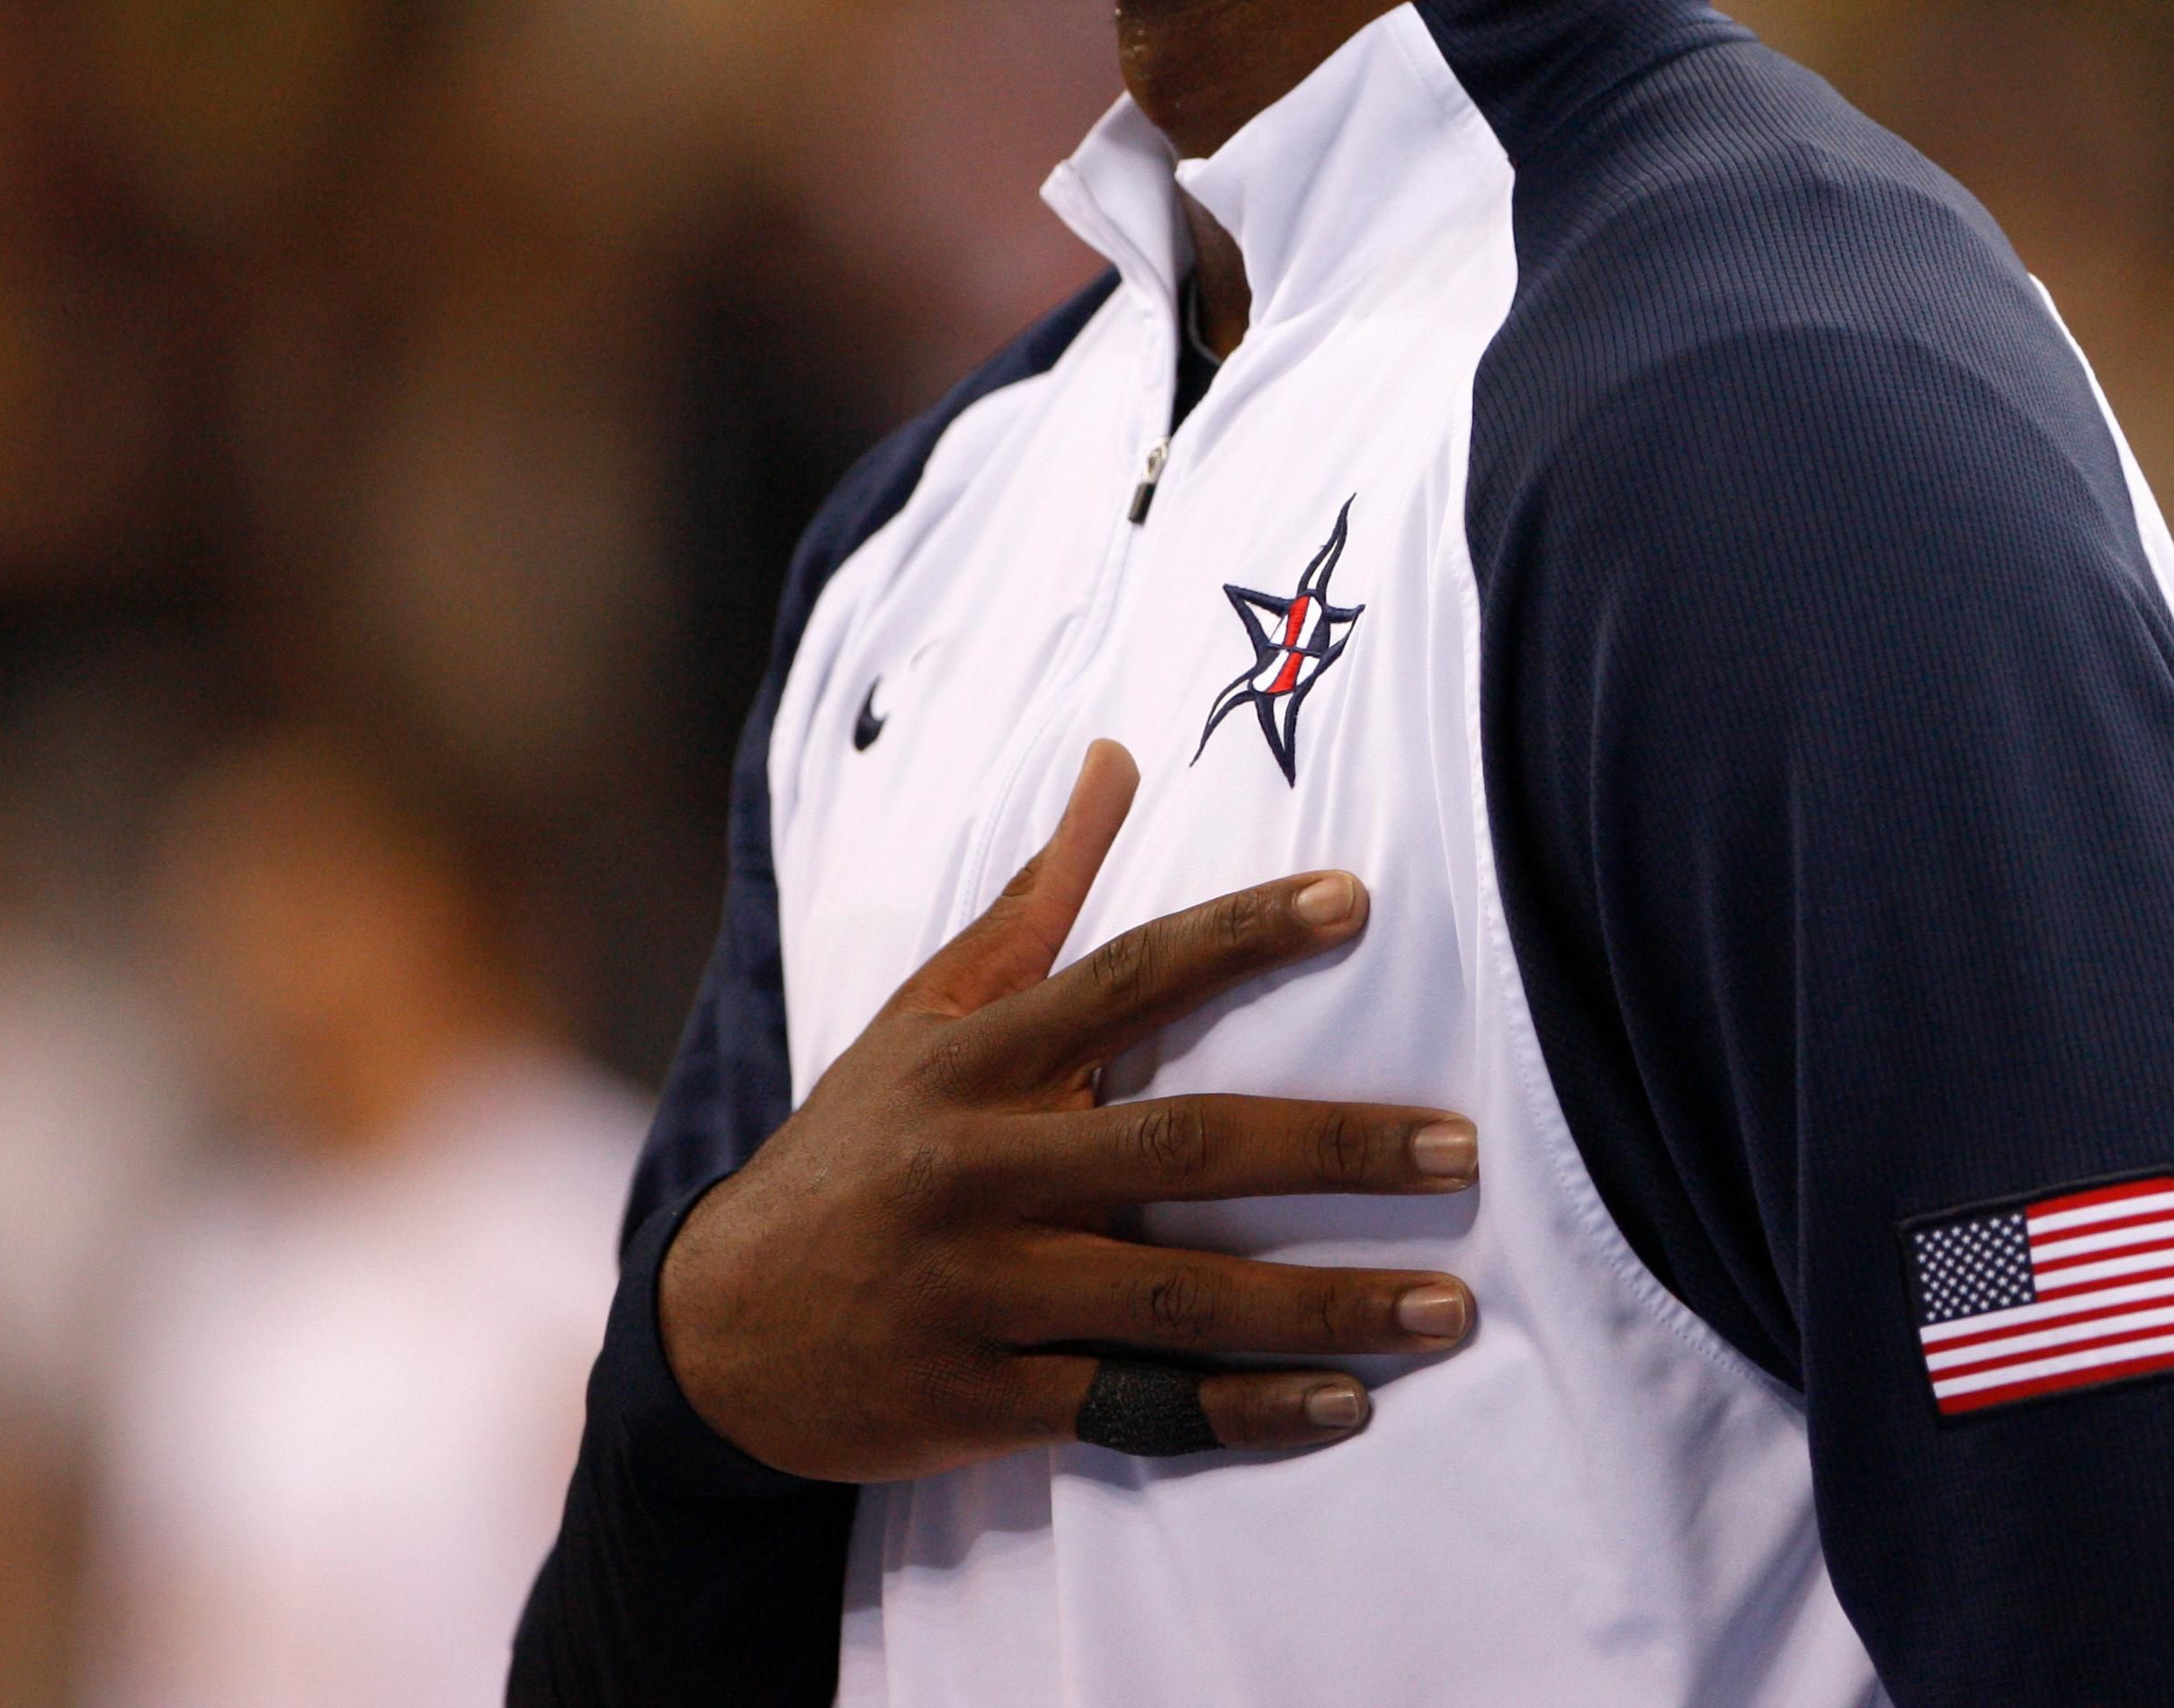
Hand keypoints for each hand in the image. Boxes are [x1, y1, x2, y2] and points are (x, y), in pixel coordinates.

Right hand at [661, 740, 1481, 1480]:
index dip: (1242, 934)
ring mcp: (981, 1289)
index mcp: (977, 1060)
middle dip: (1332, 1148)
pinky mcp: (980, 1397)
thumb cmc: (856, 1145)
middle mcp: (980, 1168)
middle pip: (1182, 1148)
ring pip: (1176, 1299)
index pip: (1130, 976)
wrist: (712, 1331)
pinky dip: (1242, 1413)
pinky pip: (1134, 1408)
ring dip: (1323, 1304)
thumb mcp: (926, 1013)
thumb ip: (1037, 897)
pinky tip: (1344, 1406)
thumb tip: (1117, 759)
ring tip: (1448, 1307)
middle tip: (1461, 1151)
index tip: (1355, 902)